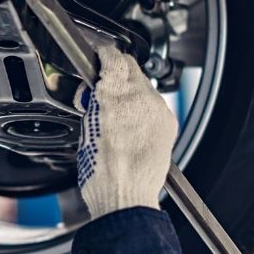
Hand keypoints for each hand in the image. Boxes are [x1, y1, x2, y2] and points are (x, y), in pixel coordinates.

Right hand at [75, 45, 177, 218]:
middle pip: (131, 67)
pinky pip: (154, 104)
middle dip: (115, 72)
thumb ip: (93, 102)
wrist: (126, 198)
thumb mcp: (85, 128)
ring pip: (143, 85)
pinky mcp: (168, 123)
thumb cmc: (102, 174)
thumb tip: (95, 91)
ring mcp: (158, 111)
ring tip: (114, 112)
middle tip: (100, 88)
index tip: (97, 57)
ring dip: (129, 90)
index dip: (103, 55)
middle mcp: (141, 98)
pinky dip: (142, 107)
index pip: (113, 57)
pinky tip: (130, 124)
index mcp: (115, 96)